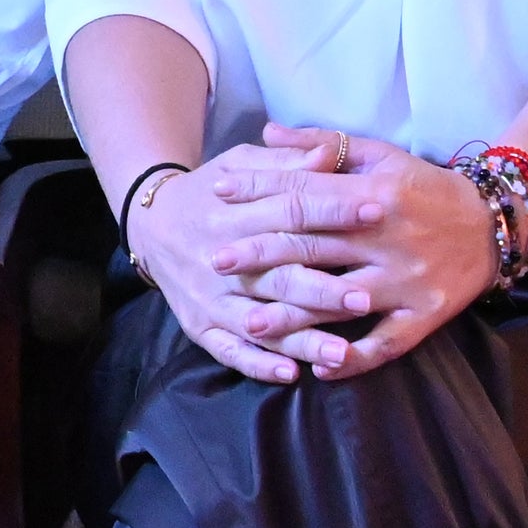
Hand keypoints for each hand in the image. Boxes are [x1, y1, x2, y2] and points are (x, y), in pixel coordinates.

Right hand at [126, 136, 363, 385]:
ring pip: (260, 322)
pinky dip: (258, 364)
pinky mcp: (199, 325)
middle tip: (366, 299)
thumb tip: (330, 154)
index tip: (377, 214)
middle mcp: (222, 258)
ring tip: (341, 353)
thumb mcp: (240, 164)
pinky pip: (229, 351)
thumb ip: (286, 163)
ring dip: (300, 339)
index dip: (334, 212)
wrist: (150, 225)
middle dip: (323, 290)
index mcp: (235, 212)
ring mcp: (210, 298)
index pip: (291, 212)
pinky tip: (290, 373)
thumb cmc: (209, 191)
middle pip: (278, 276)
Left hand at [201, 125, 499, 378]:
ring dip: (293, 314)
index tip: (218, 194)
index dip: (259, 191)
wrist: (493, 225)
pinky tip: (318, 367)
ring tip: (249, 322)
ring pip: (340, 300)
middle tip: (216, 260)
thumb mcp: (380, 155)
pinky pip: (384, 343)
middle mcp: (387, 237)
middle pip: (313, 246)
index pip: (305, 192)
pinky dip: (352, 358)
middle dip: (260, 253)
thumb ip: (323, 145)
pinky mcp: (424, 315)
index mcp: (374, 192)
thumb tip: (269, 131)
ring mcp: (406, 280)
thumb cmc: (425, 187)